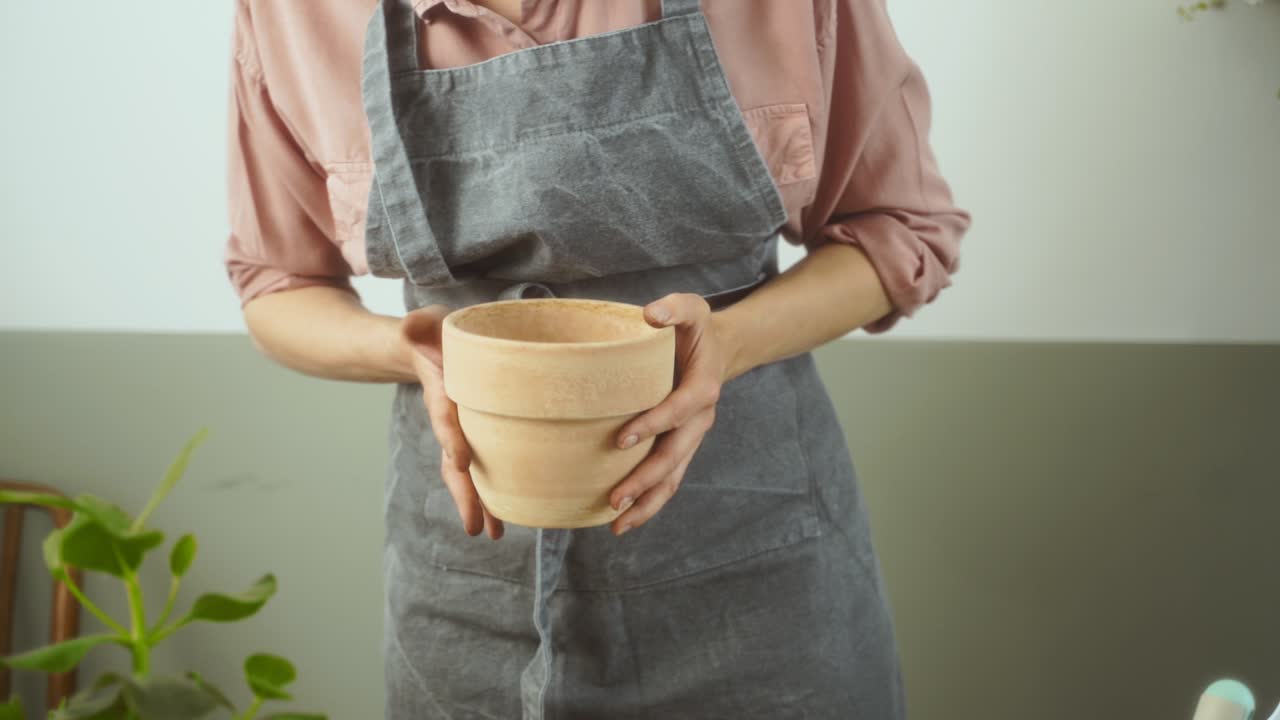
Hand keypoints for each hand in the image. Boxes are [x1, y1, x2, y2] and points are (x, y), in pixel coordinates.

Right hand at [401, 306, 503, 539]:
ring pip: (466, 471)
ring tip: (494, 533)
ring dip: (478, 502)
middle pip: (454, 459)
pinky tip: (503, 518)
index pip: (445, 415)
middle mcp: (450, 417)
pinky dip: (491, 492)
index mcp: (442, 389)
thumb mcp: (426, 322)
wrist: (430, 346)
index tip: (460, 460)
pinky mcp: (476, 434)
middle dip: (465, 493)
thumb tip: (407, 328)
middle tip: (475, 527)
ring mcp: (461, 429)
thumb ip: (418, 325)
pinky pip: (482, 465)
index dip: (451, 436)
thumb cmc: (433, 333)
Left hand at [608, 294, 735, 535]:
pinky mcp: (680, 447)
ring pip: (673, 478)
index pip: (678, 411)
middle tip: (615, 497)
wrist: (718, 349)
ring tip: (617, 523)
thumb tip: (650, 314)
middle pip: (675, 457)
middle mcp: (700, 419)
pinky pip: (668, 479)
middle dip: (645, 480)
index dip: (652, 426)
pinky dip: (649, 501)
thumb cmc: (696, 329)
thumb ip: (673, 308)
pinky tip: (624, 518)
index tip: (621, 440)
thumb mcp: (690, 308)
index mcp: (703, 388)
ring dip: (647, 502)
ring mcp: (691, 438)